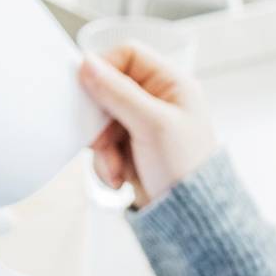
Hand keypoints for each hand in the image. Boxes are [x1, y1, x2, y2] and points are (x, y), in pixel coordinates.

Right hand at [79, 43, 218, 211]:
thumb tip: (87, 62)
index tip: (87, 88)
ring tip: (116, 168)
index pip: (128, 55)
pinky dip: (105, 162)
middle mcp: (156, 100)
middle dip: (101, 120)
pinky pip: (104, 144)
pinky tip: (119, 177)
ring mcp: (142, 125)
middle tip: (100, 140)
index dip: (104, 68)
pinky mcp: (131, 148)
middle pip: (108, 89)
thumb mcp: (152, 124)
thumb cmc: (186, 168)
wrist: (188, 220)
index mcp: (171, 84)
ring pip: (101, 120)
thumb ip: (118, 92)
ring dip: (102, 147)